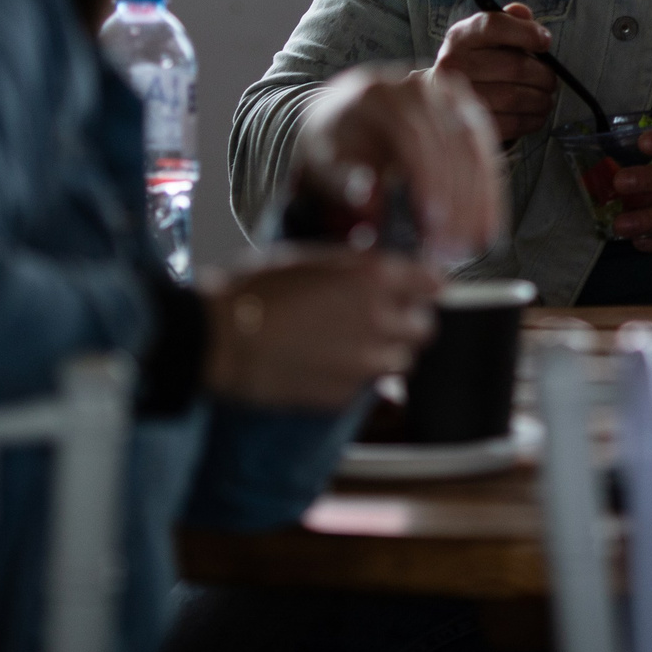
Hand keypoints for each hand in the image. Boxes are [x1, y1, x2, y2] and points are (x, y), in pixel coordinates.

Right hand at [199, 247, 439, 409]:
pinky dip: (357, 377)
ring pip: (403, 360)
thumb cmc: (255, 289)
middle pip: (425, 326)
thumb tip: (387, 271)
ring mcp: (365, 361)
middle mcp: (380, 318)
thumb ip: (358, 267)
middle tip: (383, 319)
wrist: (218, 338)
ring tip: (353, 344)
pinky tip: (327, 363)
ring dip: (387, 352)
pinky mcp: (345, 394)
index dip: (423, 285)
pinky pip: (369, 386)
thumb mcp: (312, 257)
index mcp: (374, 276)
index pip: (433, 282)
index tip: (418, 289)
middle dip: (408, 321)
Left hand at [293, 63, 502, 259]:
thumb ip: (344, 183)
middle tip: (453, 247)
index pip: (413, 136)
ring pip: (475, 149)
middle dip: (457, 199)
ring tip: (471, 245)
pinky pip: (486, 153)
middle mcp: (420, 87)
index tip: (431, 223)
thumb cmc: (334, 145)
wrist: (348, 115)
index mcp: (379, 95)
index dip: (427, 181)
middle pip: (451, 142)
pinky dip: (488, 194)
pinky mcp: (467, 112)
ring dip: (478, 201)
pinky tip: (486, 227)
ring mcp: (449, 97)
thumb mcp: (324, 163)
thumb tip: (372, 206)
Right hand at [431, 2, 557, 142]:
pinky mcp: (471, 126)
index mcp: (460, 37)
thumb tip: (524, 14)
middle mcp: (454, 65)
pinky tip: (535, 113)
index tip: (546, 42)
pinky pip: (514, 123)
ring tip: (545, 97)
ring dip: (541, 99)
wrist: (443, 100)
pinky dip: (533, 118)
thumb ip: (509, 21)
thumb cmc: (477, 63)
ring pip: (517, 97)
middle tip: (551, 79)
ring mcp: (459, 98)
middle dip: (544, 74)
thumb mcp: (487, 37)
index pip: (493, 26)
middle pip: (515, 66)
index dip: (526, 32)